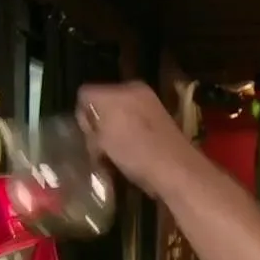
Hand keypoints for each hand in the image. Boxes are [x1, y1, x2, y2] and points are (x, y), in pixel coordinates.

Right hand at [76, 81, 193, 196]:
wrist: (177, 170)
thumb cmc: (135, 153)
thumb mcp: (101, 139)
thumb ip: (90, 124)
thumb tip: (89, 124)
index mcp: (122, 89)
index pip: (85, 95)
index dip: (82, 118)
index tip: (88, 138)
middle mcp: (136, 91)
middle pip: (102, 105)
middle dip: (98, 126)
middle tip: (100, 149)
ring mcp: (151, 106)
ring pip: (118, 117)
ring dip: (113, 134)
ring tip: (115, 156)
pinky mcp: (161, 122)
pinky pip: (135, 125)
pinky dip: (129, 137)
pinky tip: (131, 157)